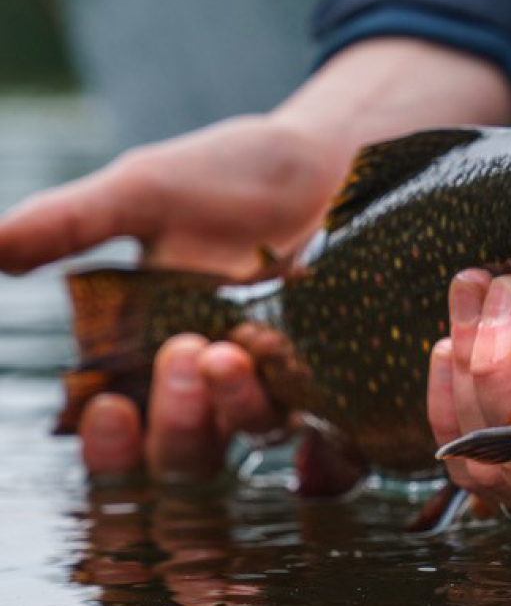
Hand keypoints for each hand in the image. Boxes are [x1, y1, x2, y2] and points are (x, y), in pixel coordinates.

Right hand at [0, 39, 510, 480]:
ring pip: (255, 434)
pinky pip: (335, 416)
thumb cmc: (228, 174)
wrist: (328, 151)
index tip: (109, 411)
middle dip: (180, 422)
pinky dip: (322, 418)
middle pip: (187, 454)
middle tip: (185, 357)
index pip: (120, 433)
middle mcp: (213, 388)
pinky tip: (315, 398)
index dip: (111, 446)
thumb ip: (71, 224)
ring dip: (240, 406)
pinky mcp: (344, 373)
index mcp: (148, 358)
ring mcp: (281, 382)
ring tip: (233, 349)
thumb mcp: (144, 192)